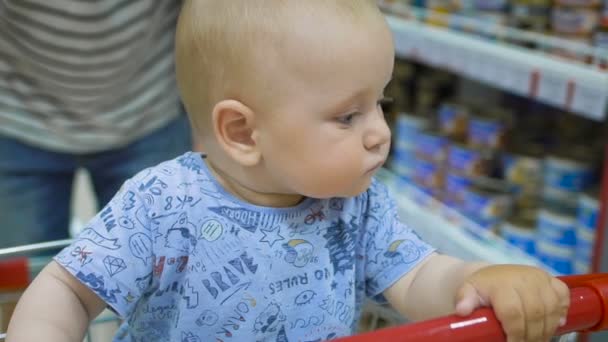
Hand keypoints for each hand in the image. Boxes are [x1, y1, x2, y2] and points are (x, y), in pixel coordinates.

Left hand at [454, 265, 569, 341]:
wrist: (492, 276)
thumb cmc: (480, 290)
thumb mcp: (467, 292)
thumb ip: (465, 300)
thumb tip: (461, 310)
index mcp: (501, 283)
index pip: (513, 312)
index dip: (516, 333)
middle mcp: (523, 278)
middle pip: (535, 314)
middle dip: (532, 336)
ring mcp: (539, 278)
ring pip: (551, 309)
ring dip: (546, 330)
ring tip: (536, 340)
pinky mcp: (551, 279)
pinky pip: (563, 296)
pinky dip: (562, 312)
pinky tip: (554, 324)